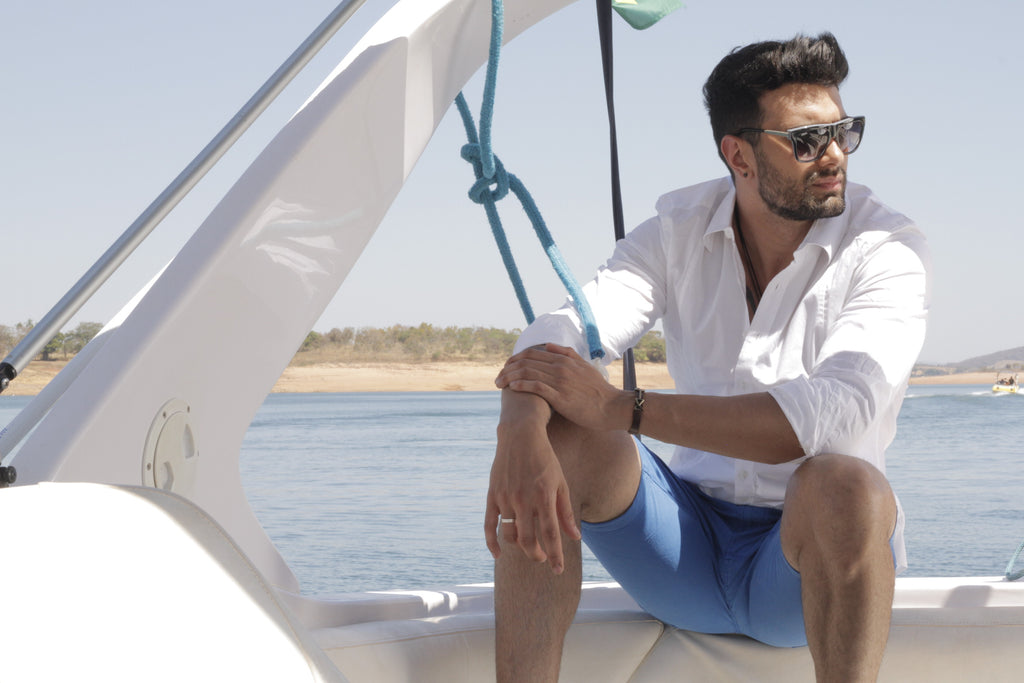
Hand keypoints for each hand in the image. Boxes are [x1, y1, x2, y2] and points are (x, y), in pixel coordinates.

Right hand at [484, 391, 579, 573]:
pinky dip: (492, 543)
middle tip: (542, 559)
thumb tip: (574, 537)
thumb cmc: (545, 459)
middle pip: (528, 540)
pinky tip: (498, 554)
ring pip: (510, 535)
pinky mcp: (493, 496)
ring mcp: (506, 498)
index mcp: (544, 496)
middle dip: (537, 555)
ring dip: (519, 547)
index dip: (555, 556)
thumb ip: (565, 512)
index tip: (558, 571)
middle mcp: (524, 499)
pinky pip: (489, 525)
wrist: (520, 435)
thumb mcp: (561, 483)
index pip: (551, 534)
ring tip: (528, 548)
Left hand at [495, 344, 629, 431]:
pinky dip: (522, 385)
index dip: (515, 359)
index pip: (532, 354)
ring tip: (499, 383)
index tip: (506, 367)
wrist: (612, 407)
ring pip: (528, 372)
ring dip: (510, 377)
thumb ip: (567, 353)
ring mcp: (560, 381)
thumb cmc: (599, 390)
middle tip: (498, 377)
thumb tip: (547, 345)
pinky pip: (536, 387)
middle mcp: (561, 367)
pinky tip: (512, 387)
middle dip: (508, 368)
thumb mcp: (585, 366)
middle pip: (526, 361)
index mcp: (564, 359)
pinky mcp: (561, 396)